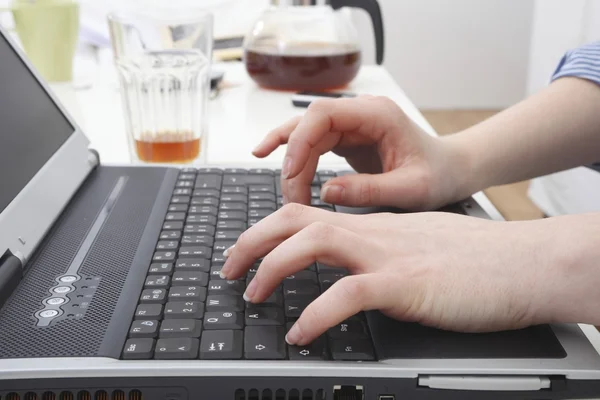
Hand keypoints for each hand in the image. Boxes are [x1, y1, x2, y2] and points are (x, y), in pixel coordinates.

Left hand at [220, 204, 567, 345]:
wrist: (521, 262)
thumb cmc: (474, 260)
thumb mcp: (413, 248)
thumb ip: (379, 254)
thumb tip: (351, 272)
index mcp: (371, 225)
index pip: (307, 214)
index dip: (268, 230)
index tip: (247, 251)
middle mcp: (371, 232)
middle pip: (296, 219)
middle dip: (252, 240)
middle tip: (229, 269)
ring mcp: (386, 254)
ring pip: (313, 243)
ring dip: (272, 268)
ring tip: (252, 295)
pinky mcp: (404, 284)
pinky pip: (347, 294)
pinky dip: (316, 314)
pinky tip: (301, 333)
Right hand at [253, 96, 470, 209]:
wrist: (453, 170)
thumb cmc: (440, 175)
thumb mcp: (411, 189)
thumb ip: (369, 191)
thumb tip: (325, 194)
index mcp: (377, 115)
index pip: (323, 114)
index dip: (299, 140)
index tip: (291, 172)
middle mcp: (360, 113)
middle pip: (309, 126)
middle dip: (294, 162)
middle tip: (292, 199)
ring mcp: (352, 124)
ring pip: (306, 134)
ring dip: (291, 163)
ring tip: (286, 193)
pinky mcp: (347, 138)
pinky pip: (313, 143)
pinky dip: (293, 153)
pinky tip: (269, 153)